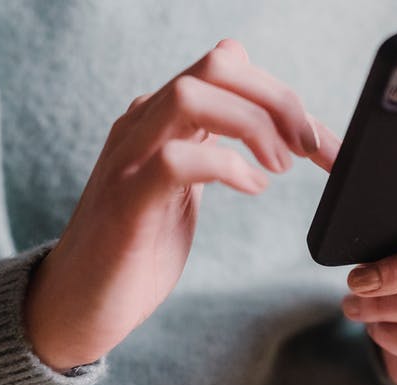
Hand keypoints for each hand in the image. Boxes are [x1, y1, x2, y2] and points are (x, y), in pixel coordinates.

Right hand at [26, 39, 340, 370]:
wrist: (76, 306)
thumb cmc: (135, 251)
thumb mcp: (183, 189)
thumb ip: (213, 149)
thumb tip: (269, 127)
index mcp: (159, 120)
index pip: (227, 67)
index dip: (283, 95)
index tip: (321, 142)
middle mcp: (141, 126)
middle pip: (216, 66)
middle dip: (278, 100)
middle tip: (310, 148)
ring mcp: (129, 160)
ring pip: (192, 95)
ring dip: (253, 125)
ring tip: (279, 168)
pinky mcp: (126, 202)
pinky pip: (176, 159)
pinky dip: (226, 166)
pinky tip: (251, 188)